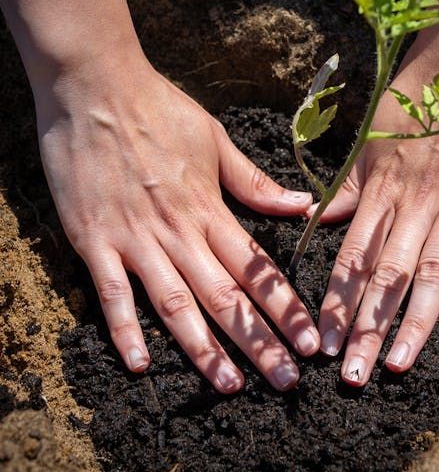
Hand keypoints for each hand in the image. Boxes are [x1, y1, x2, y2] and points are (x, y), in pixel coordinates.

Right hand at [36, 56, 319, 392]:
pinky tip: (141, 365)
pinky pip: (111, 293)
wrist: (95, 86)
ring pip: (176, 304)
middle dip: (259, 342)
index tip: (310, 341)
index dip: (286, 307)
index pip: (257, 268)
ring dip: (204, 349)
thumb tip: (301, 206)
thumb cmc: (158, 108)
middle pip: (225, 296)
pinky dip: (124, 329)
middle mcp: (178, 231)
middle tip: (287, 382)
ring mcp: (135, 239)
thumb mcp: (215, 139)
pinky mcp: (94, 240)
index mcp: (210, 208)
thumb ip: (255, 182)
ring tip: (230, 385)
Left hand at [314, 27, 438, 385]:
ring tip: (398, 365)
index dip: (336, 302)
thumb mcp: (371, 135)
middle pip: (386, 275)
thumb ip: (348, 184)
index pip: (353, 256)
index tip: (322, 342)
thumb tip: (314, 220)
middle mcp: (414, 201)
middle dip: (367, 328)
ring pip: (431, 272)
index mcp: (381, 187)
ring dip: (413, 322)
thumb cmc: (415, 94)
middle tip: (352, 375)